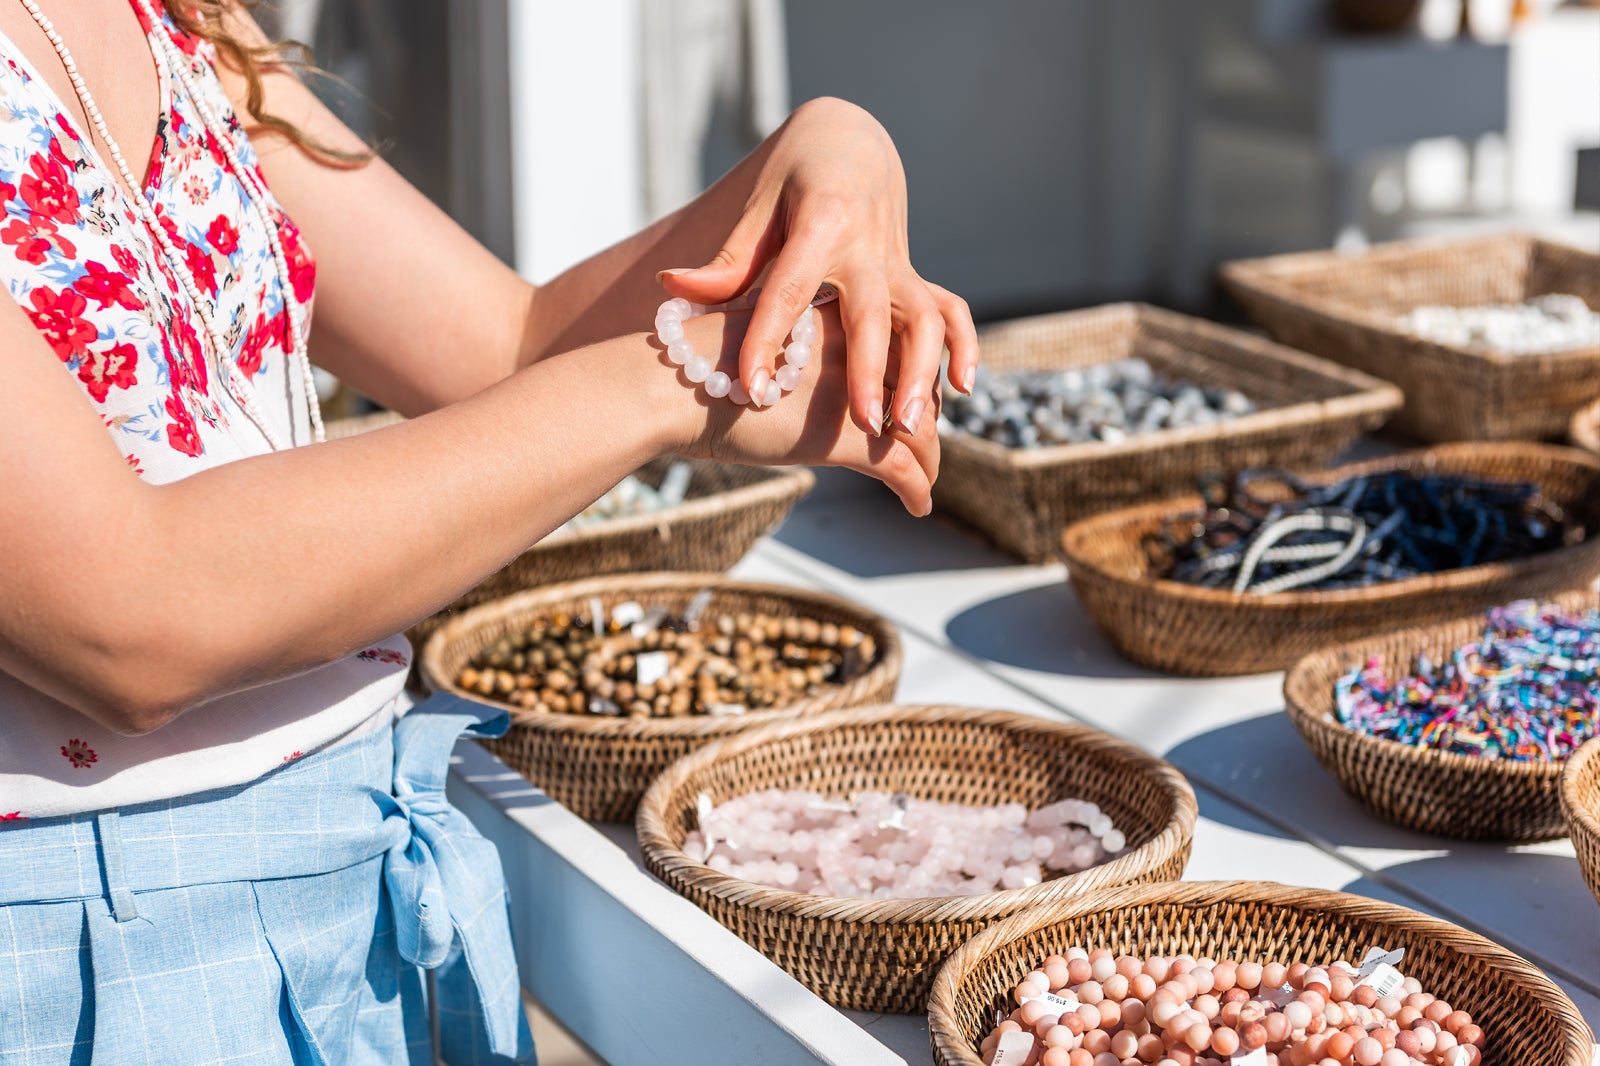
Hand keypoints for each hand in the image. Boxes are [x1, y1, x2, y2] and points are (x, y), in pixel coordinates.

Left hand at [656, 97, 977, 440]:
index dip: (769, 340)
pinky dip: (964, 347)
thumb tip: (673, 286)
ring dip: (922, 372)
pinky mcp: (916, 276)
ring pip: (924, 317)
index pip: (791, 289)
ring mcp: (900, 263)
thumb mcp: (758, 208)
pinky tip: (963, 390)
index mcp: (820, 223)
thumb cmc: (792, 180)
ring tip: (909, 425)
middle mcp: (868, 245)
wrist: (850, 143)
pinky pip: (952, 310)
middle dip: (870, 370)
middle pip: (873, 313)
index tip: (753, 388)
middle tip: (864, 424)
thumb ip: (727, 259)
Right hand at [669, 303, 938, 515]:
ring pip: (920, 429)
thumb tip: (779, 366)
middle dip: (921, 417)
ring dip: (928, 459)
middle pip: (917, 384)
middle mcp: (859, 345)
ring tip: (925, 477)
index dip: (903, 375)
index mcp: (836, 312)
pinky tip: (918, 504)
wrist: (677, 382)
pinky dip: (917, 489)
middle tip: (918, 439)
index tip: (899, 397)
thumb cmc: (694, 364)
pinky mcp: (849, 437)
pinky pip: (904, 467)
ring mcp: (859, 391)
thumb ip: (780, 345)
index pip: (895, 342)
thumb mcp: (750, 336)